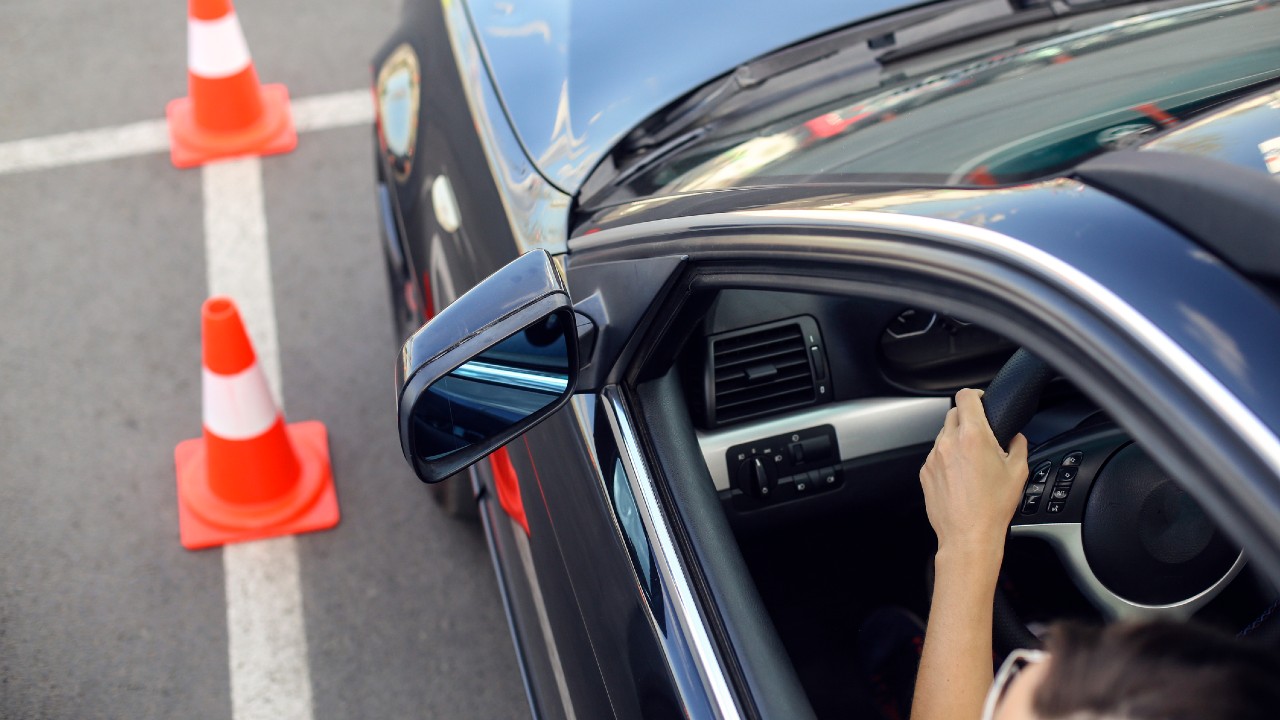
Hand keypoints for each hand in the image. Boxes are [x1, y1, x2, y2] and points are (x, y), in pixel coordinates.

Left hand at [919, 388, 1028, 569]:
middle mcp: (948, 443)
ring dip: (956, 440)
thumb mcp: (1019, 472)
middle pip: (953, 413)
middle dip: (967, 418)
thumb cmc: (993, 507)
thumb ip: (1018, 444)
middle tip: (982, 434)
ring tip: (972, 462)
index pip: (965, 397)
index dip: (975, 394)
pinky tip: (961, 476)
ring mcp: (933, 458)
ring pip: (943, 435)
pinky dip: (947, 458)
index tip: (981, 400)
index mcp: (972, 437)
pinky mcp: (925, 472)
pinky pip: (936, 455)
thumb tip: (1016, 437)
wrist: (968, 536)